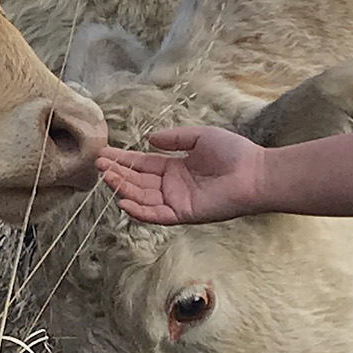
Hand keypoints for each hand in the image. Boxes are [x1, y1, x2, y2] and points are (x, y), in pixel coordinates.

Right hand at [98, 126, 269, 225]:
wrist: (254, 173)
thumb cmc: (233, 153)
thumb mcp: (199, 137)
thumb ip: (174, 139)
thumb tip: (148, 139)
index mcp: (175, 167)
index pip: (142, 164)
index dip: (123, 159)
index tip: (103, 154)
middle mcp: (172, 186)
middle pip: (138, 181)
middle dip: (117, 173)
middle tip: (98, 165)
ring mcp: (177, 200)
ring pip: (143, 197)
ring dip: (123, 188)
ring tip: (106, 177)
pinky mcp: (184, 213)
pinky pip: (156, 215)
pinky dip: (139, 211)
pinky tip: (123, 201)